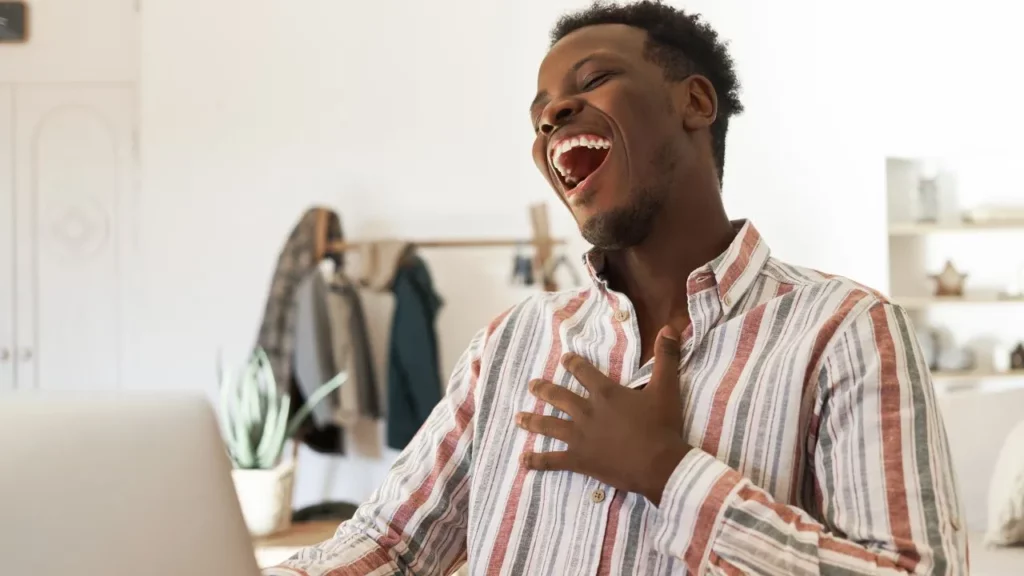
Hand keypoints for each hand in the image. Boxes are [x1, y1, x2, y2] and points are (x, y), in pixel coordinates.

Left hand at [516, 326, 690, 505]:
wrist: (660, 464)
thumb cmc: (662, 427)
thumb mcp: (667, 388)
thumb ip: (666, 356)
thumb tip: (669, 327)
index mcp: (605, 393)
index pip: (584, 372)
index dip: (574, 363)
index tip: (564, 358)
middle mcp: (587, 412)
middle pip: (560, 396)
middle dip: (544, 389)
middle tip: (532, 385)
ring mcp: (580, 437)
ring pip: (549, 425)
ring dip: (533, 421)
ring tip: (518, 418)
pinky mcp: (579, 460)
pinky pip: (553, 460)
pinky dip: (537, 461)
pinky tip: (522, 461)